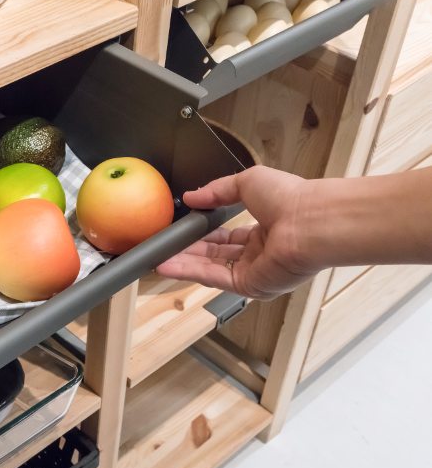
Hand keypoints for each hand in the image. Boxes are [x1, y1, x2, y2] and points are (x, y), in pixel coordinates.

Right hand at [156, 166, 316, 299]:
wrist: (310, 221)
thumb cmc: (290, 198)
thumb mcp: (247, 182)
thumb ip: (216, 191)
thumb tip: (191, 196)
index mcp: (265, 231)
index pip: (227, 237)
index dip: (203, 232)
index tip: (182, 228)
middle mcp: (260, 254)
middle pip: (216, 255)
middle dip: (188, 250)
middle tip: (164, 245)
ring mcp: (255, 271)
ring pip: (211, 267)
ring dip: (183, 261)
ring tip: (157, 256)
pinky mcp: (249, 285)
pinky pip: (213, 278)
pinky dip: (188, 271)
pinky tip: (167, 264)